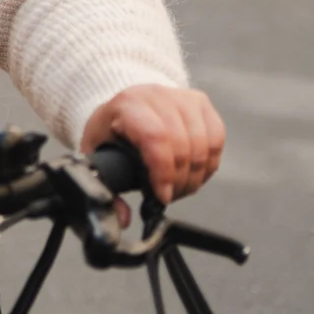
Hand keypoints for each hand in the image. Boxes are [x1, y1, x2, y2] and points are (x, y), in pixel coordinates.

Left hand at [81, 84, 224, 204]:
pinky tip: (194, 173)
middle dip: (179, 181)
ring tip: (179, 187)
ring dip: (195, 176)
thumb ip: (106, 186)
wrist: (126, 103)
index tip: (161, 197)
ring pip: (203, 144)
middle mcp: (157, 96)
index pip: (156, 138)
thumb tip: (123, 218)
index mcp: (128, 105)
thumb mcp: (96, 153)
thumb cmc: (111, 129)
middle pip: (183, 146)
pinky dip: (209, 164)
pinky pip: (217, 138)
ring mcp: (182, 97)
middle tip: (168, 196)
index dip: (163, 172)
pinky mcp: (201, 103)